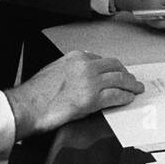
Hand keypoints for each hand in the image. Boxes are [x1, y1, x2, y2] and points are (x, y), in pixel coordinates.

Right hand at [7, 51, 143, 139]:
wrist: (28, 106)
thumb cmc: (37, 93)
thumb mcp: (55, 70)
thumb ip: (71, 70)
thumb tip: (82, 77)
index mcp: (75, 57)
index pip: (101, 59)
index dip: (112, 67)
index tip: (117, 71)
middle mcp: (85, 66)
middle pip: (114, 66)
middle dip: (125, 73)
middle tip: (131, 80)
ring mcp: (90, 81)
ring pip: (119, 80)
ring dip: (131, 85)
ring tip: (136, 89)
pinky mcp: (92, 98)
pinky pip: (115, 96)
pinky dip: (125, 97)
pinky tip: (128, 99)